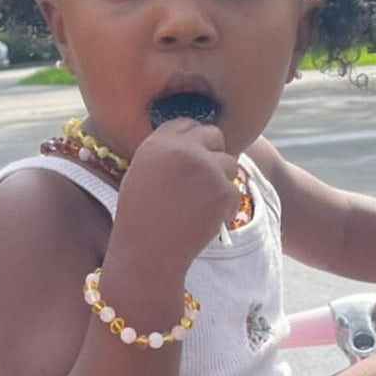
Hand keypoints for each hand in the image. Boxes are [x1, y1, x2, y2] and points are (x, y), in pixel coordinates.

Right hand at [110, 119, 240, 272]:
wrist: (148, 253)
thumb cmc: (141, 218)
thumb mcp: (142, 173)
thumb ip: (166, 153)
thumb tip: (194, 141)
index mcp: (159, 142)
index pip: (187, 123)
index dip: (193, 139)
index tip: (194, 155)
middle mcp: (183, 149)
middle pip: (214, 135)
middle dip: (214, 154)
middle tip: (206, 179)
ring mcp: (205, 168)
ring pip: (229, 163)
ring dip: (221, 182)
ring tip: (200, 205)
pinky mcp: (223, 190)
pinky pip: (234, 191)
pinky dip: (226, 207)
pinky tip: (206, 220)